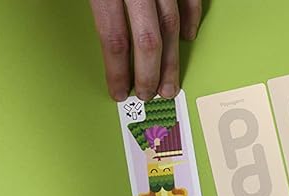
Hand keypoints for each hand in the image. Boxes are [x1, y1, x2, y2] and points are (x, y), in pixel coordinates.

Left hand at [89, 0, 203, 100]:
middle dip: (149, 74)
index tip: (118, 90)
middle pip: (147, 40)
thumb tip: (104, 34)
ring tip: (170, 81)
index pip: (114, 39)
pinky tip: (186, 36)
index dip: (117, 70)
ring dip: (172, 58)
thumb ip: (98, 5)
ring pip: (171, 25)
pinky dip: (191, 19)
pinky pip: (189, 0)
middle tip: (147, 93)